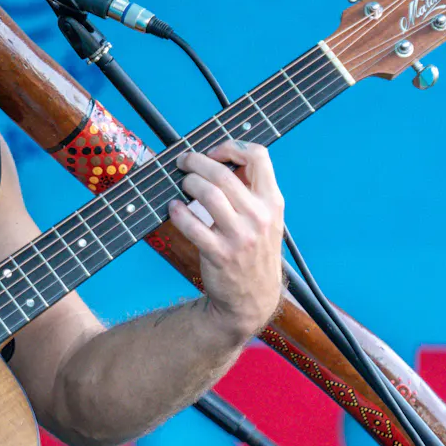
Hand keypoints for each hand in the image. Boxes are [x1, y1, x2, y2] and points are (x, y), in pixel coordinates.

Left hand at [167, 140, 284, 344]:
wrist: (254, 298)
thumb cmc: (254, 250)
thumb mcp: (266, 219)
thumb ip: (251, 190)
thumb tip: (220, 157)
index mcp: (272, 202)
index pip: (258, 156)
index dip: (230, 147)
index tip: (213, 153)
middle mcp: (259, 216)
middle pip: (223, 173)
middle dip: (196, 162)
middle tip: (183, 162)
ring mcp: (240, 236)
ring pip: (208, 194)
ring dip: (188, 183)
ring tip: (182, 184)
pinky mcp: (219, 254)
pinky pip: (191, 225)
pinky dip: (178, 212)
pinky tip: (174, 208)